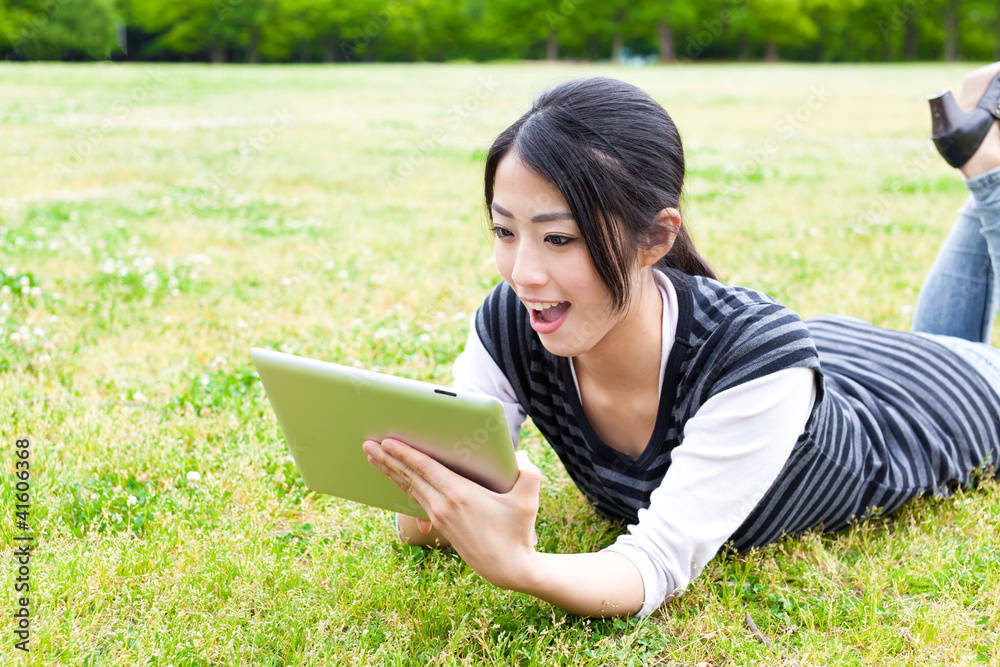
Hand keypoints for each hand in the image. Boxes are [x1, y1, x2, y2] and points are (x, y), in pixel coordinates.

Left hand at [363, 437, 541, 591]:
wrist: (509, 568)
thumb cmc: (518, 532)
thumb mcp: (529, 499)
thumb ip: (529, 472)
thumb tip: (521, 455)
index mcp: (460, 494)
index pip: (426, 468)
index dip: (405, 453)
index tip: (387, 441)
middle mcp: (444, 505)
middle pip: (409, 476)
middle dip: (387, 459)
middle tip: (367, 444)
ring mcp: (440, 516)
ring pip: (409, 488)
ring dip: (390, 471)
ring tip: (373, 457)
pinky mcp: (441, 525)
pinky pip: (415, 499)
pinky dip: (402, 485)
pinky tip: (396, 479)